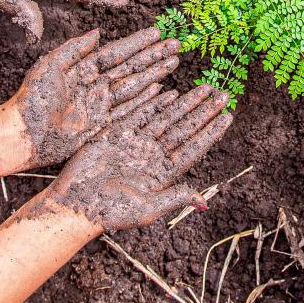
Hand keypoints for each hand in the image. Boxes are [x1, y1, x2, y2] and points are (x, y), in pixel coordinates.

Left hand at [7, 27, 181, 167]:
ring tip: (174, 61)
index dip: (137, 43)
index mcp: (83, 69)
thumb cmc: (31, 100)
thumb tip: (98, 33)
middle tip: (176, 44)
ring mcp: (100, 105)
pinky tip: (161, 90)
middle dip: (154, 56)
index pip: (117, 52)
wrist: (23, 135)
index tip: (157, 32)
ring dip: (155, 74)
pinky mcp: (102, 124)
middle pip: (131, 67)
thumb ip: (74, 49)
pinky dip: (146, 100)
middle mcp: (96, 85)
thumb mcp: (50, 67)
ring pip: (134, 86)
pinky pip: (129, 110)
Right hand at [48, 84, 234, 230]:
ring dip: (185, 103)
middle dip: (203, 111)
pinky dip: (153, 103)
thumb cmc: (111, 213)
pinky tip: (168, 92)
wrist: (75, 205)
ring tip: (204, 88)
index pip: (194, 148)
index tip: (228, 116)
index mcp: (164, 173)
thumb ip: (174, 198)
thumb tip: (203, 200)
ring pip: (166, 118)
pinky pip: (139, 114)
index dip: (211, 132)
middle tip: (222, 94)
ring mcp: (136, 143)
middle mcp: (153, 156)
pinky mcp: (117, 134)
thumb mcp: (147, 209)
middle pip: (184, 128)